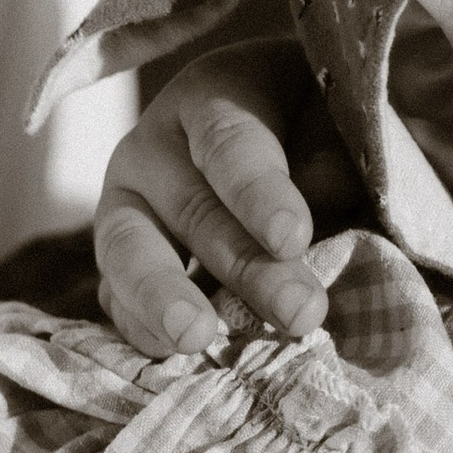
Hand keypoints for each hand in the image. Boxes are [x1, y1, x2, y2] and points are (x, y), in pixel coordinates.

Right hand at [94, 44, 339, 356]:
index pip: (231, 142)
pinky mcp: (121, 263)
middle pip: (192, 207)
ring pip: (129, 250)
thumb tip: (300, 236)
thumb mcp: (336, 125)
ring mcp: (128, 205)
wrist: (280, 141)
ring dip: (164, 300)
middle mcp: (157, 147)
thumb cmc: (318, 129)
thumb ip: (331, 167)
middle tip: (299, 312)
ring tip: (198, 340)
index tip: (293, 236)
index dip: (260, 191)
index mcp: (215, 96)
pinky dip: (140, 327)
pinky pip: (117, 296)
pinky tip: (174, 355)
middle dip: (245, 267)